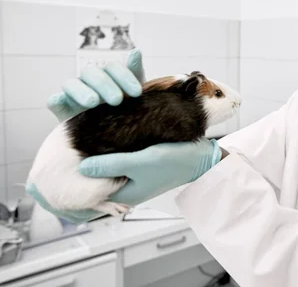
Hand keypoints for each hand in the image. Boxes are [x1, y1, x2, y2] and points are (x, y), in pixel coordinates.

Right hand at [47, 48, 145, 121]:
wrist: (116, 136)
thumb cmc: (127, 110)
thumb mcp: (134, 93)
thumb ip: (135, 71)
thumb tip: (136, 51)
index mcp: (107, 75)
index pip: (112, 67)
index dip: (124, 76)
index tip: (138, 92)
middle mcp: (89, 81)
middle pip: (91, 72)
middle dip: (104, 85)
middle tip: (117, 100)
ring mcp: (73, 95)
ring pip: (70, 84)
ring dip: (81, 91)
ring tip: (93, 103)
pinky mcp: (62, 110)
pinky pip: (54, 101)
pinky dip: (56, 100)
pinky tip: (60, 102)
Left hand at [78, 138, 222, 204]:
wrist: (203, 157)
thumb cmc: (176, 161)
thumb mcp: (142, 161)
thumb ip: (111, 164)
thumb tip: (81, 167)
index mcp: (123, 195)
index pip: (87, 196)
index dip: (72, 184)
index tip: (61, 165)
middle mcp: (125, 188)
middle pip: (93, 182)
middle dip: (80, 169)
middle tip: (67, 148)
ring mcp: (132, 177)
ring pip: (104, 169)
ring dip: (94, 157)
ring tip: (80, 139)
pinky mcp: (138, 166)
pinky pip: (116, 160)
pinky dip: (108, 151)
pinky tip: (103, 135)